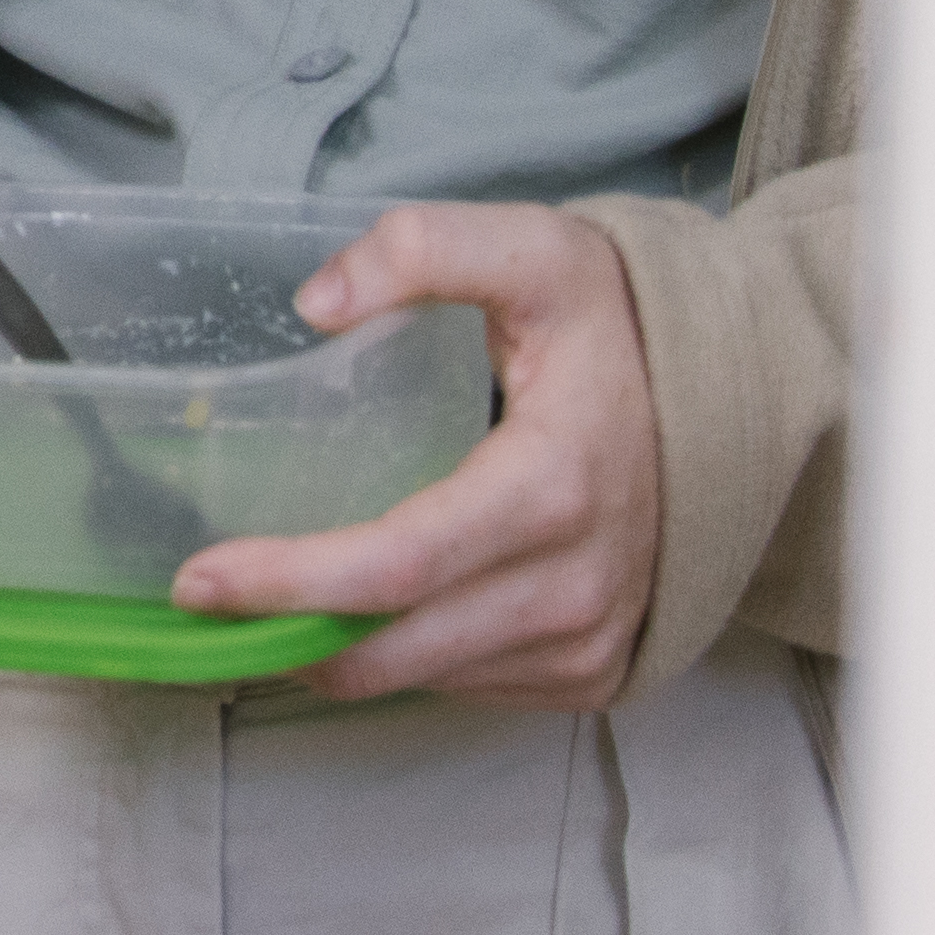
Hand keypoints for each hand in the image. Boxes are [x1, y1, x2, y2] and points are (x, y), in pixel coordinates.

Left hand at [166, 200, 658, 706]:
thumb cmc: (619, 329)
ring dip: (332, 657)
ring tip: (253, 615)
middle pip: (397, 646)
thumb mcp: (533, 252)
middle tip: (194, 607)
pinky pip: (470, 685)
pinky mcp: (591, 669)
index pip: (396, 567)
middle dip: (282, 635)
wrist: (739, 400)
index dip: (289, 581)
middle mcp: (573, 586)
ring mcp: (586, 640)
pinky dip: (400, 663)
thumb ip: (423, 250)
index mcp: (552, 491)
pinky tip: (352, 621)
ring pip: (426, 678)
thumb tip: (317, 302)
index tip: (199, 579)